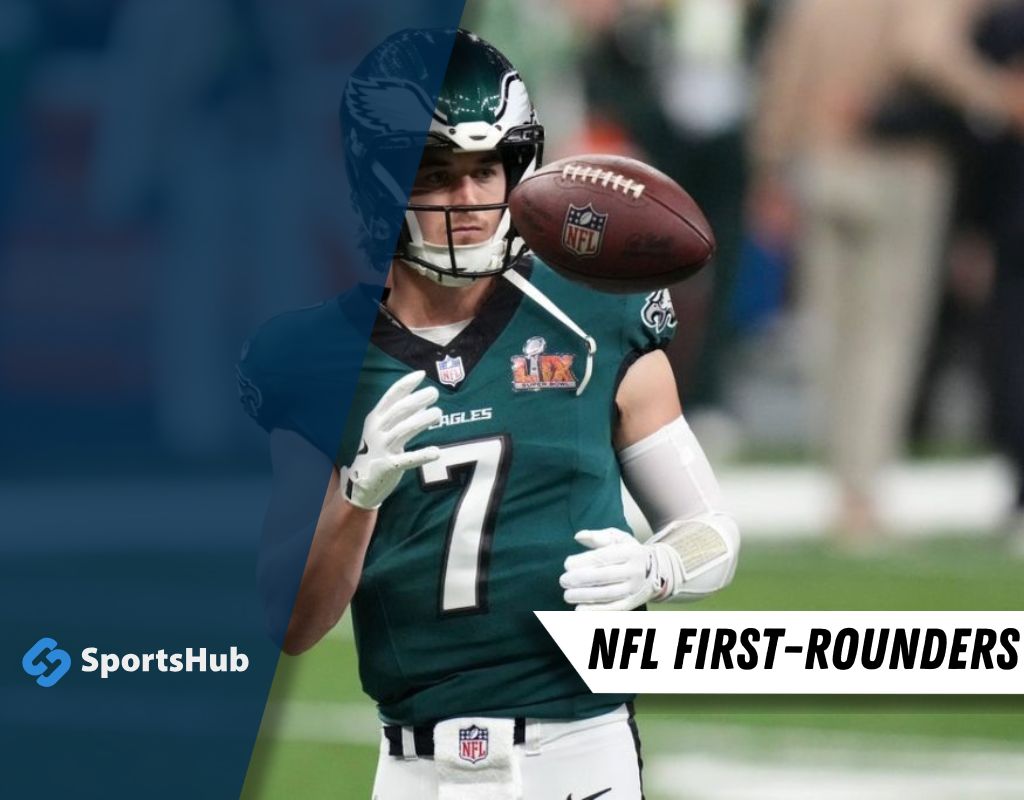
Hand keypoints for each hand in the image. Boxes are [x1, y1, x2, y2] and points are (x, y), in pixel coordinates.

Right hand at [343, 370, 441, 509]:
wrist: (360, 482)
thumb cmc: (377, 450)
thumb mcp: (385, 429)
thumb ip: (403, 416)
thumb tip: (424, 400)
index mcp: (375, 419)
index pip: (390, 397)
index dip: (405, 385)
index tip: (421, 375)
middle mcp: (377, 431)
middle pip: (399, 410)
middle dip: (417, 399)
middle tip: (434, 393)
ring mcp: (381, 448)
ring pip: (403, 430)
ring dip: (422, 420)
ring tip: (438, 414)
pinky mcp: (389, 466)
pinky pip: (407, 459)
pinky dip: (422, 455)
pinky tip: (436, 452)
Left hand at [559, 528, 676, 610]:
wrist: (658, 569)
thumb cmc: (629, 551)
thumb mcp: (618, 538)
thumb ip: (597, 536)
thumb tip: (578, 536)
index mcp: (630, 551)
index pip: (603, 557)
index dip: (583, 561)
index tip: (567, 565)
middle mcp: (635, 570)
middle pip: (604, 576)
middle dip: (580, 579)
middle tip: (563, 581)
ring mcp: (635, 589)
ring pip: (607, 594)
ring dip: (585, 596)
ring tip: (567, 595)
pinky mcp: (633, 602)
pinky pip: (614, 609)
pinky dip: (596, 610)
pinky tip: (579, 609)